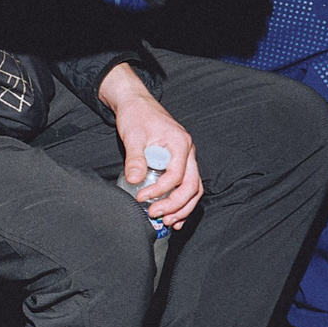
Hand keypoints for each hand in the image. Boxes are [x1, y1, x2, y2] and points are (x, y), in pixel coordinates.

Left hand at [101, 65, 202, 229]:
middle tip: (157, 216)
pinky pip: (188, 185)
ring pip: (194, 188)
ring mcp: (187, 157)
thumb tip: (135, 180)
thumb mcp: (133, 135)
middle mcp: (189, 151)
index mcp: (180, 143)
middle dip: (176, 205)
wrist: (137, 104)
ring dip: (183, 208)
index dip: (160, 191)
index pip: (176, 175)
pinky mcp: (181, 162)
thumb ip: (135, 158)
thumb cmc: (136, 116)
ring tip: (168, 222)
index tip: (142, 199)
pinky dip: (184, 202)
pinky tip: (175, 215)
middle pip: (191, 186)